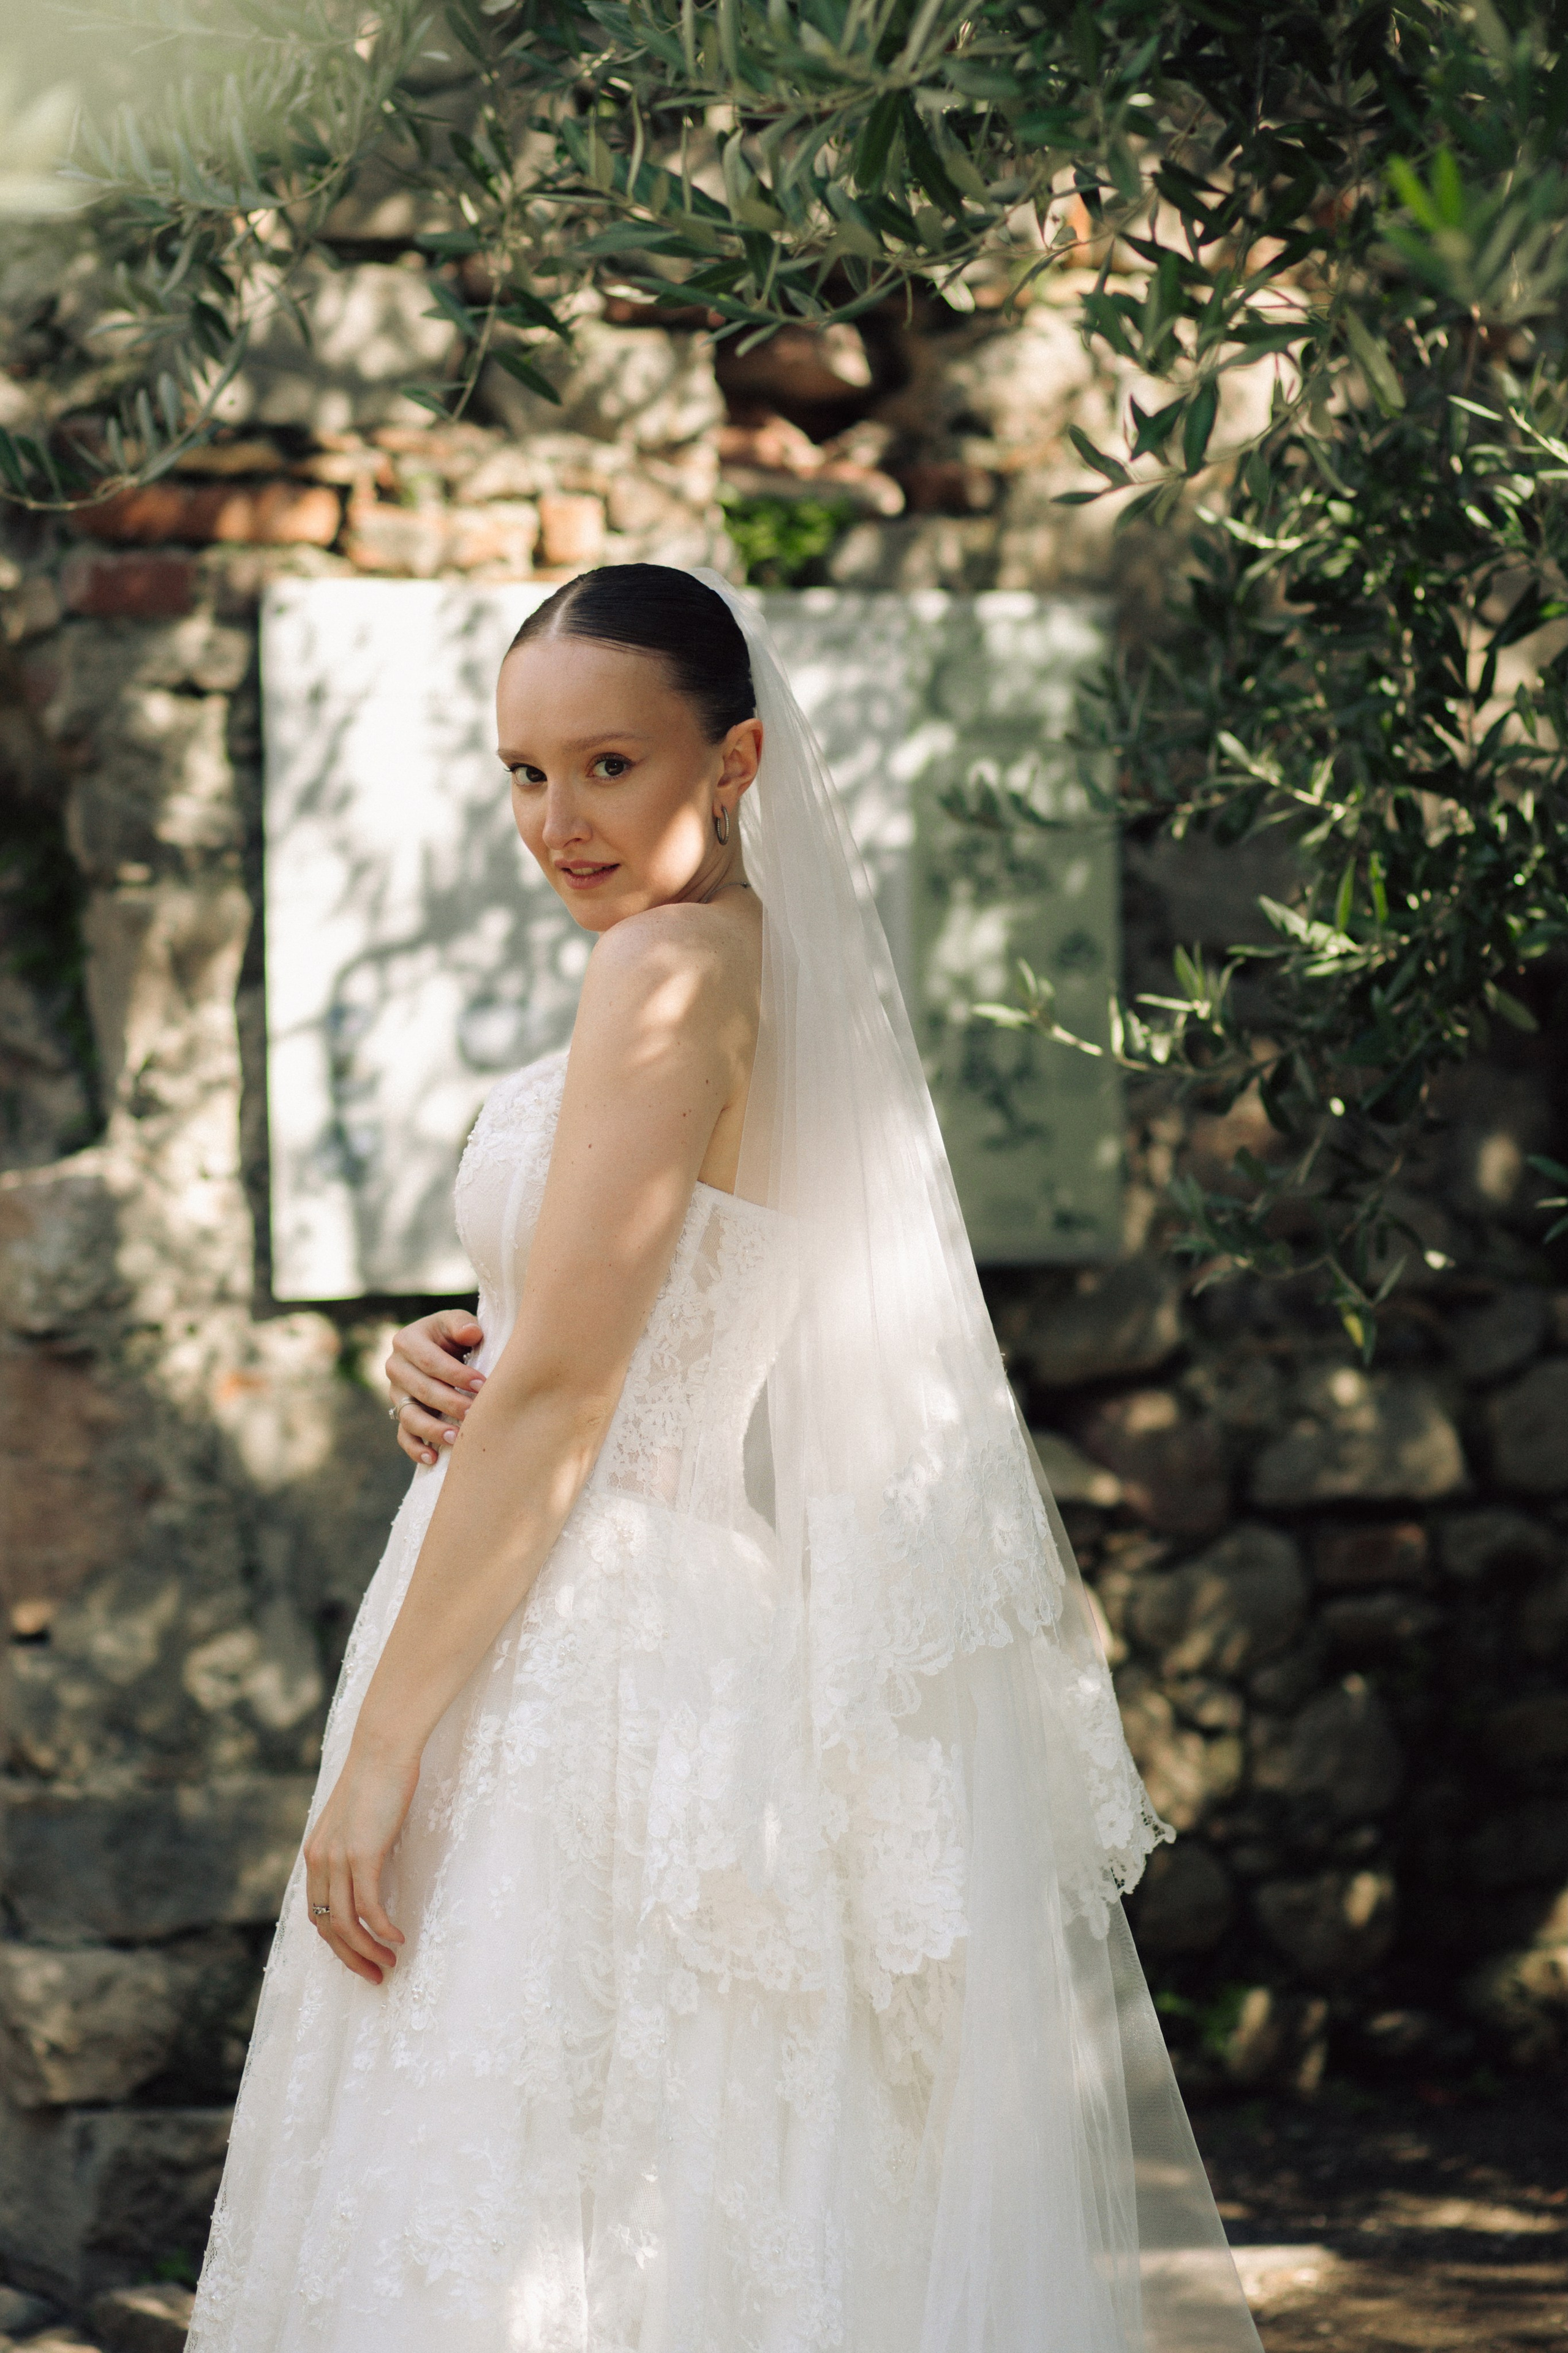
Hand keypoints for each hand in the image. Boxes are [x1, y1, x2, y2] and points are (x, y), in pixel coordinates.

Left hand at [302, 1737, 418, 1983]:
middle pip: (328, 1928)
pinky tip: (399, 1938)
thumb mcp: (357, 1818)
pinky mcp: (361, 1855)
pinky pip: (368, 1907)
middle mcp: (320, 1861)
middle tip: (375, 1976)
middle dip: (351, 1958)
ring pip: (346, 1925)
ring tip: (390, 1964)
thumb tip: (368, 1868)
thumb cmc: (378, 1777)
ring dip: (367, 1951)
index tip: (361, 1957)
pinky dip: (382, 1929)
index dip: (338, 1943)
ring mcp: (338, 1859)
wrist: (383, 1747)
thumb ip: (354, 1845)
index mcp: (316, 1854)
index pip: (319, 1914)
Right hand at [386, 1309, 485, 1465]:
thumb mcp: (456, 1322)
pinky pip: (403, 1435)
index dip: (456, 1374)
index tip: (481, 1385)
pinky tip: (432, 1458)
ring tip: (456, 1438)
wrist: (442, 1349)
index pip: (430, 1361)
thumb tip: (471, 1333)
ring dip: (433, 1429)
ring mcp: (397, 1394)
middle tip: (475, 1413)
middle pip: (422, 1390)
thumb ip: (462, 1324)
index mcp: (407, 1341)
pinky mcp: (401, 1414)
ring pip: (410, 1416)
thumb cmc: (453, 1335)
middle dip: (450, 1403)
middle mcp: (396, 1368)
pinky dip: (415, 1448)